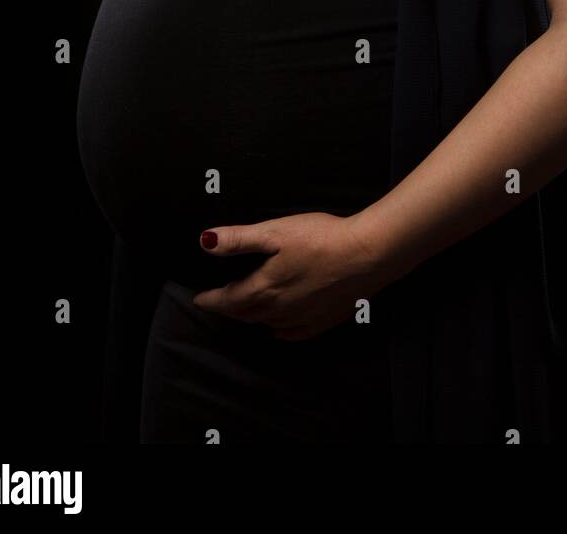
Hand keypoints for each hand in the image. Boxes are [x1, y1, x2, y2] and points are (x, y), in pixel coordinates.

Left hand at [192, 212, 392, 340]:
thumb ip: (238, 239)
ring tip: (245, 309)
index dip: (210, 300)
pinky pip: (291, 334)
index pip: (227, 300)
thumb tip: (204, 242)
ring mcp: (301, 319)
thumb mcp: (274, 231)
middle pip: (245, 314)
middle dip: (229, 309)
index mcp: (264, 289)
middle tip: (218, 303)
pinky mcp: (322, 322)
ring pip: (266, 324)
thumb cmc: (321, 239)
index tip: (199, 299)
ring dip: (252, 317)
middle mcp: (278, 311)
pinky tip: (278, 328)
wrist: (367, 255)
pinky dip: (279, 331)